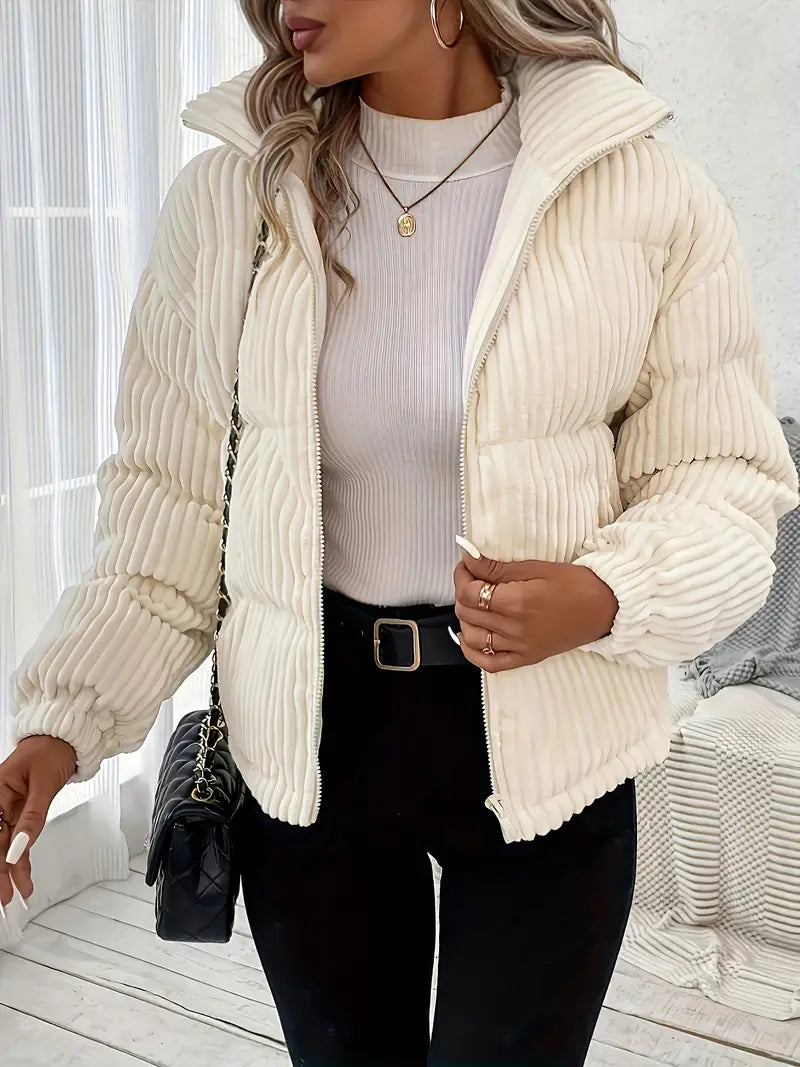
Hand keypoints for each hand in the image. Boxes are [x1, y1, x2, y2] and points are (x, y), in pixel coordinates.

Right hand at [0, 736, 76, 908]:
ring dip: (11, 871)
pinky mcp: (21, 811)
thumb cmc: (51, 751)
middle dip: (1, 872)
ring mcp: (9, 808)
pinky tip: (23, 876)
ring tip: (15, 895)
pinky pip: (19, 838)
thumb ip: (32, 816)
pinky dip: (21, 858)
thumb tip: (20, 846)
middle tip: (4, 899)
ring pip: (7, 845)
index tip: (3, 880)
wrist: (64, 738)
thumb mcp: (44, 784)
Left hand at [453, 549, 617, 672]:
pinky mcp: (527, 658)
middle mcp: (516, 629)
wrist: (606, 607)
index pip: (470, 593)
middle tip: (471, 577)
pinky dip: (472, 651)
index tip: (467, 565)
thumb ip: (498, 568)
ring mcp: (520, 647)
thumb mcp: (536, 567)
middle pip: (468, 612)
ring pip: (472, 636)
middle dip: (463, 591)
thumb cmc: (578, 585)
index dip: (462, 576)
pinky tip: (469, 636)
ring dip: (466, 617)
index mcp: (518, 603)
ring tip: (474, 602)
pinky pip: (489, 663)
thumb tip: (470, 560)